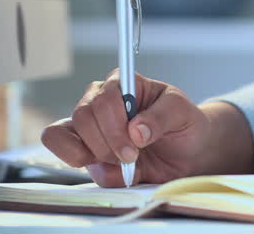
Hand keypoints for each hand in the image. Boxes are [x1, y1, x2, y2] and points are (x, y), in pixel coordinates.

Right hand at [41, 70, 253, 186]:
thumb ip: (162, 117)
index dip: (113, 123)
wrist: (187, 153)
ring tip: (125, 163)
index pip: (103, 96)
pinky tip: (112, 169)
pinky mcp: (85, 150)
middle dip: (108, 144)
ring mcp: (89, 127)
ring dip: (97, 156)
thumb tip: (135, 131)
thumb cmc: (183, 124)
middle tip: (133, 157)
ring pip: (68, 137)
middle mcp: (100, 101)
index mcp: (123, 84)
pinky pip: (66, 155)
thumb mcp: (182, 113)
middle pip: (82, 117)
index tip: (135, 144)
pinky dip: (86, 167)